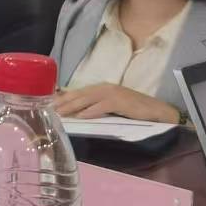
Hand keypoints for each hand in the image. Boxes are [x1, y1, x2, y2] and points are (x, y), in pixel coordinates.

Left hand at [55, 83, 181, 122]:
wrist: (158, 111)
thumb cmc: (134, 111)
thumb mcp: (111, 106)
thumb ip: (95, 107)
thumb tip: (76, 114)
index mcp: (101, 88)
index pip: (77, 92)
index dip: (62, 98)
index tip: (48, 105)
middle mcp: (104, 88)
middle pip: (78, 94)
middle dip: (62, 102)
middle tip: (48, 110)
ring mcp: (112, 93)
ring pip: (87, 99)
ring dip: (72, 107)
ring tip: (59, 114)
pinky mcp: (121, 101)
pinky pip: (102, 106)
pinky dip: (91, 111)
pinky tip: (81, 117)